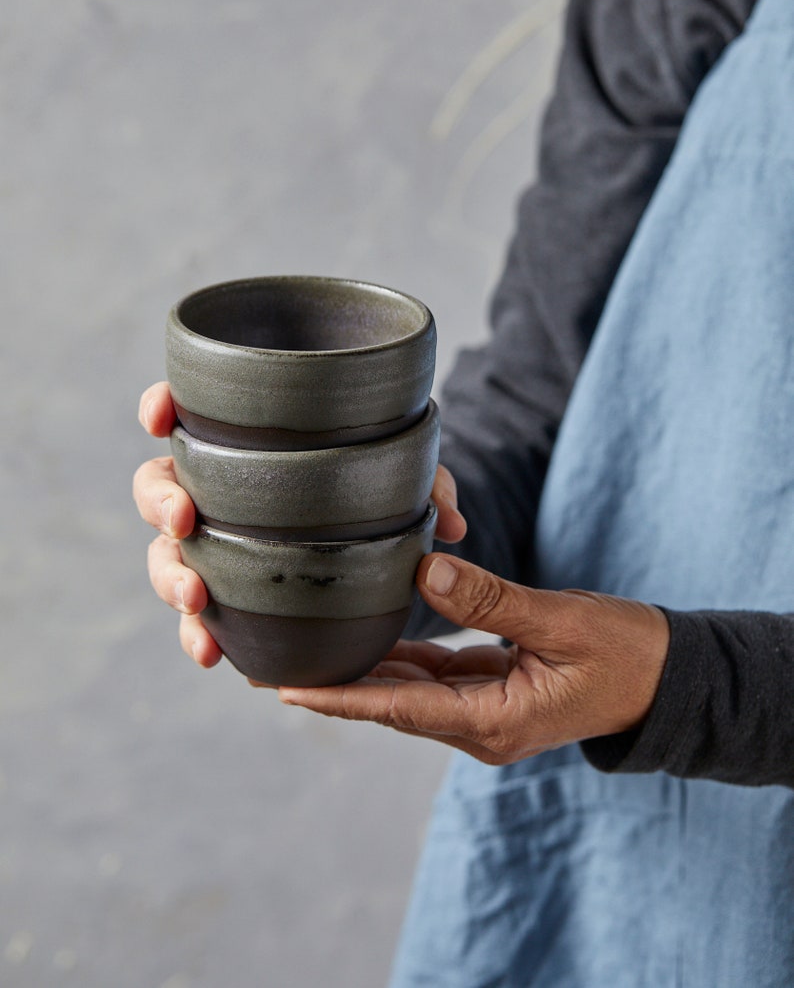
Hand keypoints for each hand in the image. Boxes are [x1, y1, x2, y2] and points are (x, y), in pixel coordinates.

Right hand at [132, 381, 468, 667]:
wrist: (369, 551)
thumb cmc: (373, 492)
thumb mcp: (404, 480)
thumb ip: (428, 486)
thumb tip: (454, 526)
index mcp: (243, 445)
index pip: (186, 414)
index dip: (162, 408)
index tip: (162, 414)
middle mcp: (213, 492)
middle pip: (157, 485)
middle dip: (161, 501)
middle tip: (186, 520)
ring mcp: (211, 545)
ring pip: (165, 555)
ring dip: (170, 577)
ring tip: (197, 601)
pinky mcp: (222, 596)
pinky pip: (195, 618)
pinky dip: (197, 635)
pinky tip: (213, 654)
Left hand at [272, 554, 670, 763]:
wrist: (665, 674)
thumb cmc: (622, 651)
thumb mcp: (559, 620)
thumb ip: (493, 599)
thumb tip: (428, 570)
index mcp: (494, 722)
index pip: (400, 710)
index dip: (342, 699)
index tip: (287, 691)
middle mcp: (480, 727)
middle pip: (391, 705)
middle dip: (334, 688)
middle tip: (269, 667)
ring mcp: (484, 713)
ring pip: (407, 691)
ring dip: (360, 673)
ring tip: (303, 652)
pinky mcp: (491, 691)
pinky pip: (433, 677)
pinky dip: (399, 658)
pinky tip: (366, 635)